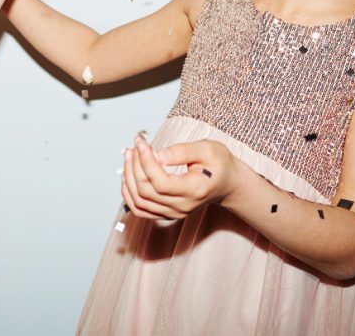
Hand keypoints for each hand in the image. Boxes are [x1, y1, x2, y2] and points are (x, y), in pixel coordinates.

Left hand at [121, 136, 243, 219]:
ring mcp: (173, 213)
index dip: (145, 161)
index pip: (160, 182)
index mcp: (194, 190)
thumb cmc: (219, 165)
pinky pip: (140, 210)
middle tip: (135, 145)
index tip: (141, 142)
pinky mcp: (166, 213)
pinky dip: (129, 194)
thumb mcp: (208, 149)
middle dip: (134, 165)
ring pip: (139, 202)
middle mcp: (182, 206)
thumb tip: (156, 155)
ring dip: (128, 178)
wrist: (227, 184)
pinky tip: (127, 176)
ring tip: (129, 155)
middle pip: (146, 191)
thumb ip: (182, 151)